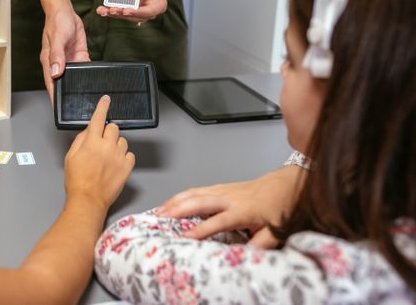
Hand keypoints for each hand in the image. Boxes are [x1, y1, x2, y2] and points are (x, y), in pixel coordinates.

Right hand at [41, 8, 89, 99]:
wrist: (66, 11)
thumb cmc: (56, 22)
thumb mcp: (57, 39)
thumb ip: (57, 56)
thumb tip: (56, 72)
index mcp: (50, 62)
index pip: (51, 84)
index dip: (55, 97)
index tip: (59, 109)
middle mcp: (59, 64)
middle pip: (64, 83)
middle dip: (69, 94)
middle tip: (78, 107)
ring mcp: (69, 61)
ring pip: (75, 77)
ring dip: (80, 85)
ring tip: (88, 97)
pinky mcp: (79, 55)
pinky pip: (84, 67)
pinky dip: (88, 73)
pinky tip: (94, 80)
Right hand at [65, 96, 135, 210]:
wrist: (88, 200)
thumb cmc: (77, 181)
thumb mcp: (70, 157)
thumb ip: (80, 140)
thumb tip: (88, 131)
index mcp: (92, 142)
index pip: (99, 118)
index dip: (102, 107)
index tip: (106, 99)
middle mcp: (107, 147)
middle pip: (113, 128)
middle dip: (108, 131)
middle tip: (101, 143)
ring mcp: (119, 157)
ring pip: (123, 140)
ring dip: (116, 144)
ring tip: (108, 156)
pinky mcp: (127, 167)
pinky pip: (129, 154)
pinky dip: (123, 156)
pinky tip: (115, 164)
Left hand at [95, 0, 167, 23]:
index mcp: (158, 5)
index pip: (147, 11)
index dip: (136, 12)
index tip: (126, 11)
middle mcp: (149, 12)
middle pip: (134, 16)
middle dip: (122, 13)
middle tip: (112, 10)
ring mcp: (139, 12)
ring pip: (125, 15)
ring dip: (113, 13)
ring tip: (103, 10)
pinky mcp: (129, 10)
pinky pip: (119, 11)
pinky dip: (110, 10)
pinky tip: (101, 10)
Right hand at [156, 166, 306, 247]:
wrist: (283, 185)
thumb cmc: (278, 208)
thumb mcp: (275, 231)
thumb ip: (260, 245)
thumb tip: (246, 258)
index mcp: (241, 211)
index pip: (216, 222)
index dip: (200, 231)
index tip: (184, 239)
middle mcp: (228, 198)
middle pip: (198, 201)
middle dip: (177, 210)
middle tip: (160, 218)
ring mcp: (222, 190)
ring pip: (194, 193)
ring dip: (175, 201)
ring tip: (159, 211)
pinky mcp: (219, 187)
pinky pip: (196, 190)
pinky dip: (181, 196)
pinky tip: (172, 202)